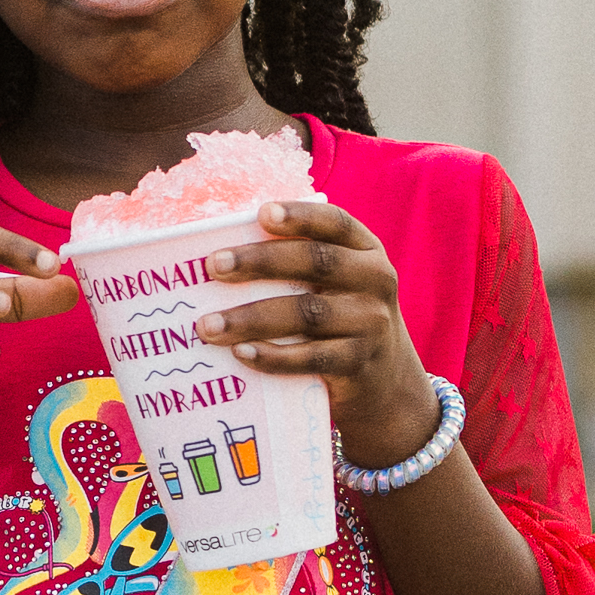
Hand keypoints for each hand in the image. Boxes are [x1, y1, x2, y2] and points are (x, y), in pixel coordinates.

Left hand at [210, 197, 438, 463]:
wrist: (385, 380)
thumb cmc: (340, 319)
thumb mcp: (336, 284)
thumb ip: (299, 264)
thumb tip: (222, 255)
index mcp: (365, 251)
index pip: (335, 223)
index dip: (300, 216)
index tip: (261, 214)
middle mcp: (374, 280)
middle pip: (316, 262)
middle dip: (260, 262)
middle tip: (213, 266)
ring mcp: (370, 323)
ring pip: (307, 313)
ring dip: (252, 318)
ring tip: (209, 325)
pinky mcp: (358, 363)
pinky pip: (311, 358)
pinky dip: (273, 356)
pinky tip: (241, 353)